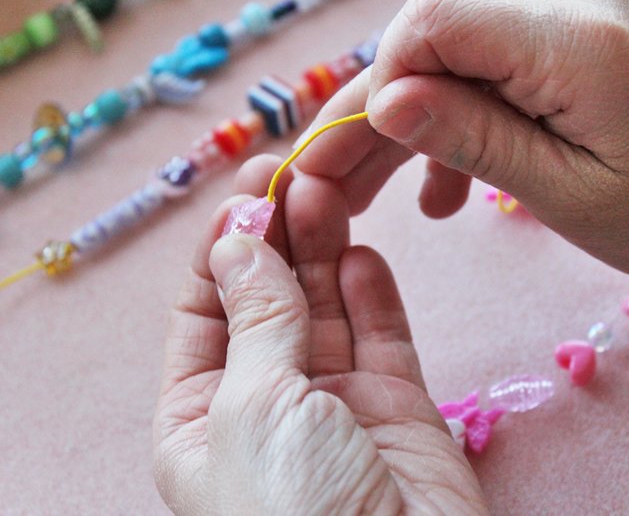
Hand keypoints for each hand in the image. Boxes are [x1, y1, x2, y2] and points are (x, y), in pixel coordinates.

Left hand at [153, 155, 487, 514]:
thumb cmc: (299, 512)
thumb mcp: (254, 407)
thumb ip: (257, 319)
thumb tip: (240, 240)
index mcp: (204, 419)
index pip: (203, 313)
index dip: (221, 250)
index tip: (244, 191)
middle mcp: (267, 408)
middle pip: (267, 303)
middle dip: (274, 239)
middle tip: (291, 173)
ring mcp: (336, 405)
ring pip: (324, 311)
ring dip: (321, 251)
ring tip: (324, 193)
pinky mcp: (397, 406)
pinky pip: (380, 336)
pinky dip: (370, 291)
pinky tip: (360, 250)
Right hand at [296, 0, 628, 288]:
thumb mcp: (568, 195)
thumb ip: (472, 140)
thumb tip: (385, 102)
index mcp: (577, 40)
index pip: (435, 21)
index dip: (380, 83)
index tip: (345, 155)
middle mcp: (574, 3)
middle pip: (438, 43)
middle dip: (379, 115)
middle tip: (327, 188)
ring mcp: (579, 14)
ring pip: (460, 61)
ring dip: (417, 128)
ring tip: (376, 204)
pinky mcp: (580, 38)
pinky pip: (499, 71)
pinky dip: (466, 123)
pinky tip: (446, 191)